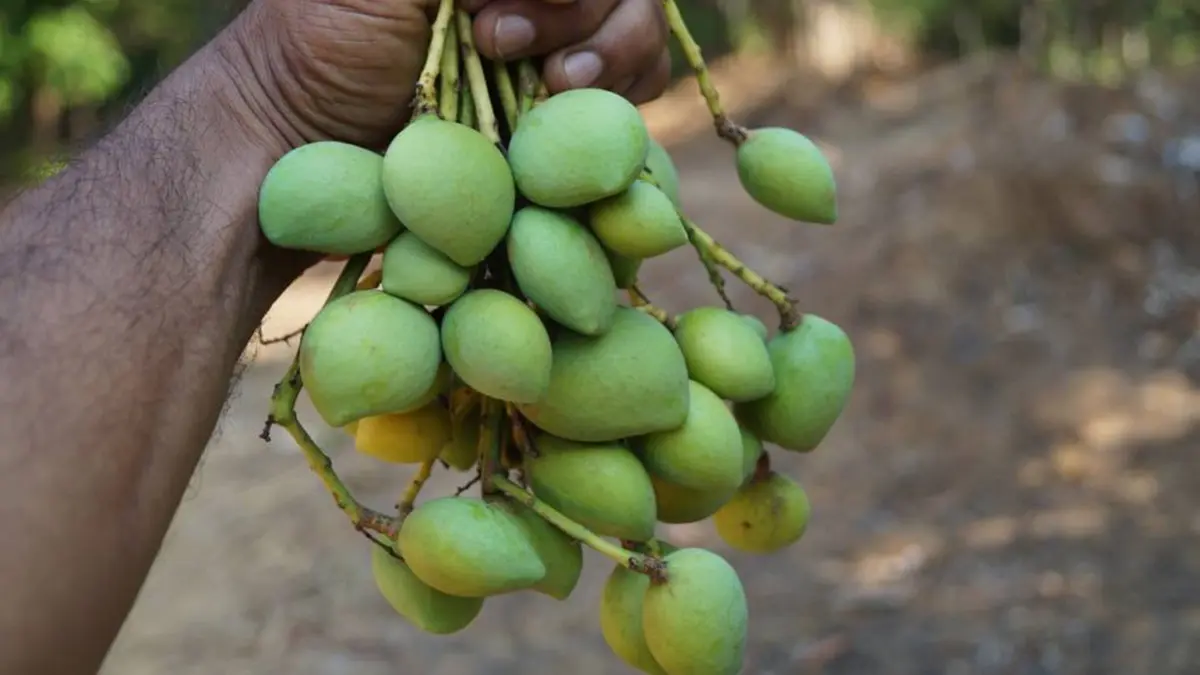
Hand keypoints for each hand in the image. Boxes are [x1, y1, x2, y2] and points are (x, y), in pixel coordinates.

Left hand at [227, 0, 669, 150]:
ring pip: (641, 30)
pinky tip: (561, 107)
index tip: (487, 12)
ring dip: (606, 55)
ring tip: (548, 87)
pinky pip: (634, 90)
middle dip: (573, 11)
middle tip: (496, 44)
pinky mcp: (563, 112)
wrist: (305, 147)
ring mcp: (557, 46)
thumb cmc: (323, 43)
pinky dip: (618, 97)